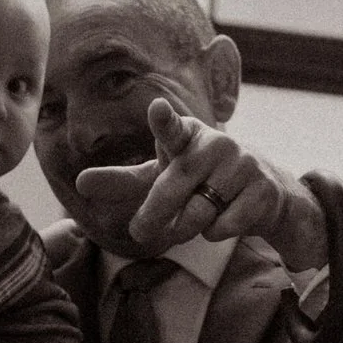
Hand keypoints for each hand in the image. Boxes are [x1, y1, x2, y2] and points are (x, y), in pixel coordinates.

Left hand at [74, 93, 328, 271]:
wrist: (263, 193)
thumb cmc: (199, 179)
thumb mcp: (160, 177)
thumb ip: (122, 180)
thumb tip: (80, 182)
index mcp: (186, 135)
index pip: (172, 128)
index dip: (164, 120)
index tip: (157, 109)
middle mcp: (215, 144)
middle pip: (172, 188)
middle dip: (153, 215)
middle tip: (139, 233)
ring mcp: (242, 166)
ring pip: (197, 214)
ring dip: (186, 228)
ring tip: (193, 219)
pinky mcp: (262, 192)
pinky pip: (223, 226)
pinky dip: (216, 233)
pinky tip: (225, 219)